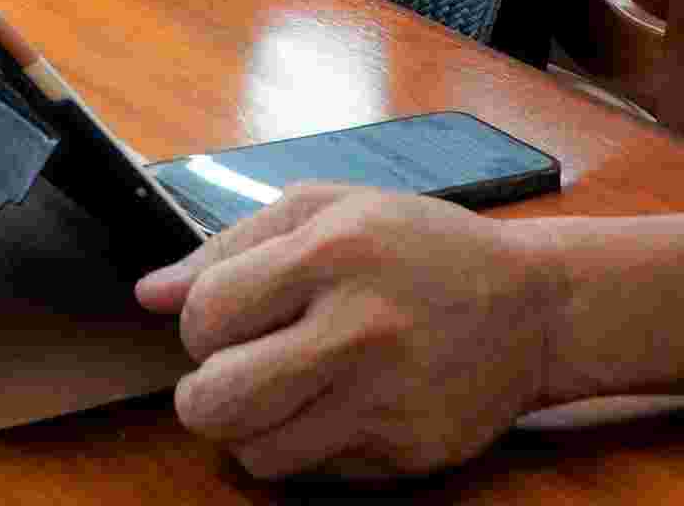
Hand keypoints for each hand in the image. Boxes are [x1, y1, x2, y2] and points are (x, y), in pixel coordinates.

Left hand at [135, 187, 554, 479]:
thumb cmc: (418, 246)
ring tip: (280, 392)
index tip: (227, 320)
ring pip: (256, 453)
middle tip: (228, 375)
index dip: (201, 325)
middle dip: (202, 394)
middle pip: (216, 402)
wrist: (532, 306)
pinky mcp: (407, 451)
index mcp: (332, 252)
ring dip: (250, 428)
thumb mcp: (328, 209)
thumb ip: (231, 246)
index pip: (206, 314)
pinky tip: (333, 408)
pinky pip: (313, 473)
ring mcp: (386, 398)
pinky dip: (305, 448)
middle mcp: (359, 328)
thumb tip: (151, 293)